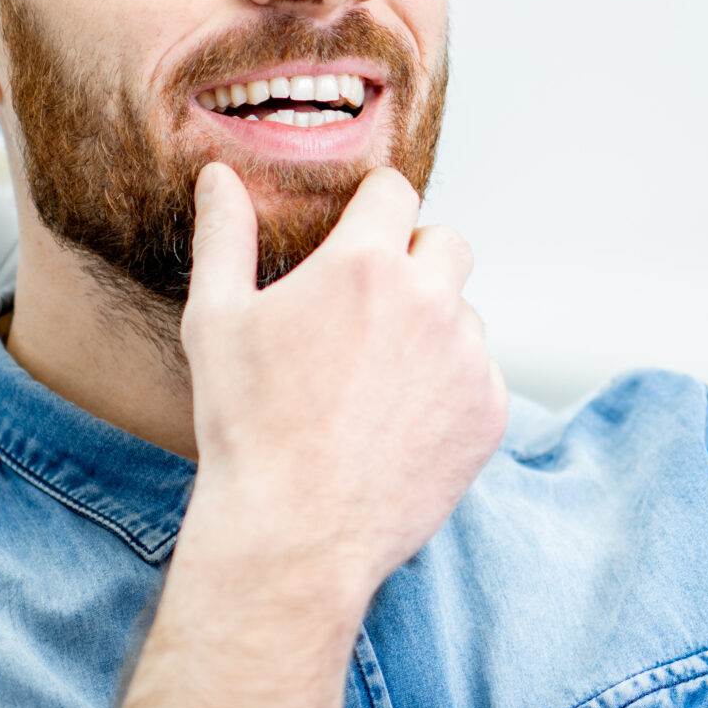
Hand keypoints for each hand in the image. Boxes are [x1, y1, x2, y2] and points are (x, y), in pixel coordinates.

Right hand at [177, 163, 508, 606]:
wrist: (295, 531)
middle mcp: (431, 300)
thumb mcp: (216, 320)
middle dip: (416, 258)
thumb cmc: (246, 426)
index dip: (373, 208)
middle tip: (372, 305)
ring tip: (375, 381)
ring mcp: (469, 358)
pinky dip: (450, 390)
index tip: (359, 232)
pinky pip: (481, 377)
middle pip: (447, 243)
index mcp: (367, 264)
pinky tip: (399, 423)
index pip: (395, 192)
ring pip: (465, 315)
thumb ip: (225, 236)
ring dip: (433, 329)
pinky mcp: (490, 412)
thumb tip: (219, 176)